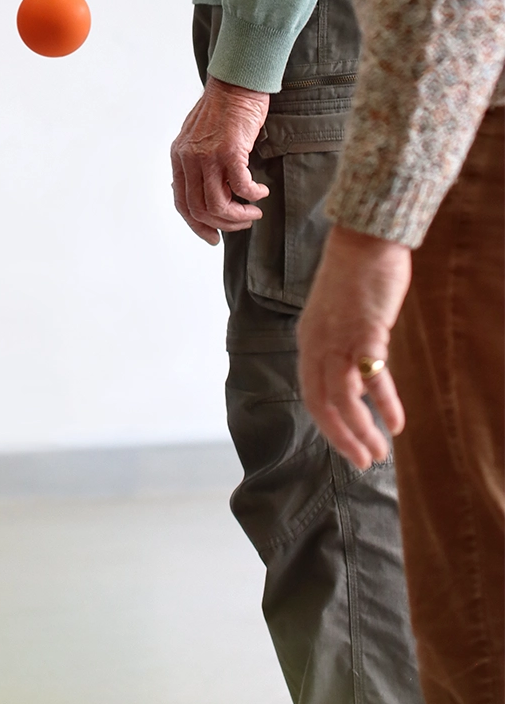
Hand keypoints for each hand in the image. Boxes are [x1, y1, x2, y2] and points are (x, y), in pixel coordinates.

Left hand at [170, 77, 270, 244]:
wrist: (236, 83)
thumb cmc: (223, 110)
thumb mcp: (198, 137)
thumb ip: (196, 162)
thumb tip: (203, 193)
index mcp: (179, 157)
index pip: (182, 203)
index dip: (197, 225)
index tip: (213, 237)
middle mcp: (188, 158)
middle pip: (200, 209)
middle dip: (223, 224)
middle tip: (243, 222)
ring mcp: (208, 155)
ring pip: (219, 204)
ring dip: (239, 215)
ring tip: (253, 211)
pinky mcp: (230, 150)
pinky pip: (242, 187)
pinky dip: (253, 195)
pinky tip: (261, 191)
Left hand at [298, 224, 411, 468]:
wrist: (362, 241)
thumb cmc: (354, 279)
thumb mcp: (337, 318)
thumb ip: (339, 349)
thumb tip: (356, 385)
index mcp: (308, 342)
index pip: (311, 394)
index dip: (329, 425)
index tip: (347, 446)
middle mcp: (317, 344)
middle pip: (323, 404)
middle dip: (343, 438)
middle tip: (364, 462)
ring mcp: (338, 338)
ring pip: (343, 399)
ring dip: (361, 431)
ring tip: (379, 453)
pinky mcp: (364, 331)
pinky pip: (372, 377)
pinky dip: (384, 404)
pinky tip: (396, 423)